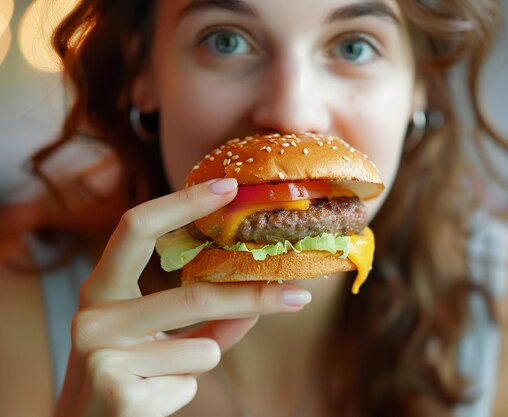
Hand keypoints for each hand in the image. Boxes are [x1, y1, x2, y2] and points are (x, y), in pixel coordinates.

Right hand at [55, 178, 311, 416]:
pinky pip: (189, 384)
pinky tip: (149, 400)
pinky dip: (181, 393)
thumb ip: (207, 316)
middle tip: (298, 294)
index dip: (182, 203)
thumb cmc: (127, 375)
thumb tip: (265, 293)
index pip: (135, 227)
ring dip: (199, 364)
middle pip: (193, 295)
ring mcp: (100, 353)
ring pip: (203, 350)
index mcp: (102, 288)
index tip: (229, 187)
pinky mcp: (117, 392)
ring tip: (160, 377)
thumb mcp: (160, 337)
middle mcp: (93, 315)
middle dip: (252, 296)